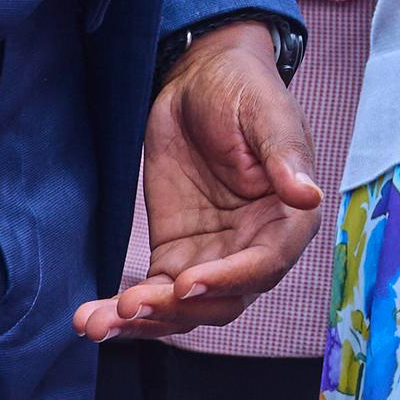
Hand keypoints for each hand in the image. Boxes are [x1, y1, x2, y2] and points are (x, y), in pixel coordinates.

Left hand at [75, 22, 325, 341]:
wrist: (199, 77)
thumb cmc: (243, 89)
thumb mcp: (266, 113)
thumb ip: (285, 156)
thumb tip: (309, 195)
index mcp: (287, 218)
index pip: (265, 265)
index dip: (229, 279)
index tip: (187, 281)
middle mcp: (253, 247)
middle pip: (222, 300)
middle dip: (178, 310)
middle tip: (133, 303)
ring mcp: (212, 255)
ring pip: (184, 309)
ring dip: (145, 322)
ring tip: (97, 321)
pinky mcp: (175, 253)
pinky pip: (154, 293)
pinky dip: (124, 312)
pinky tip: (91, 317)